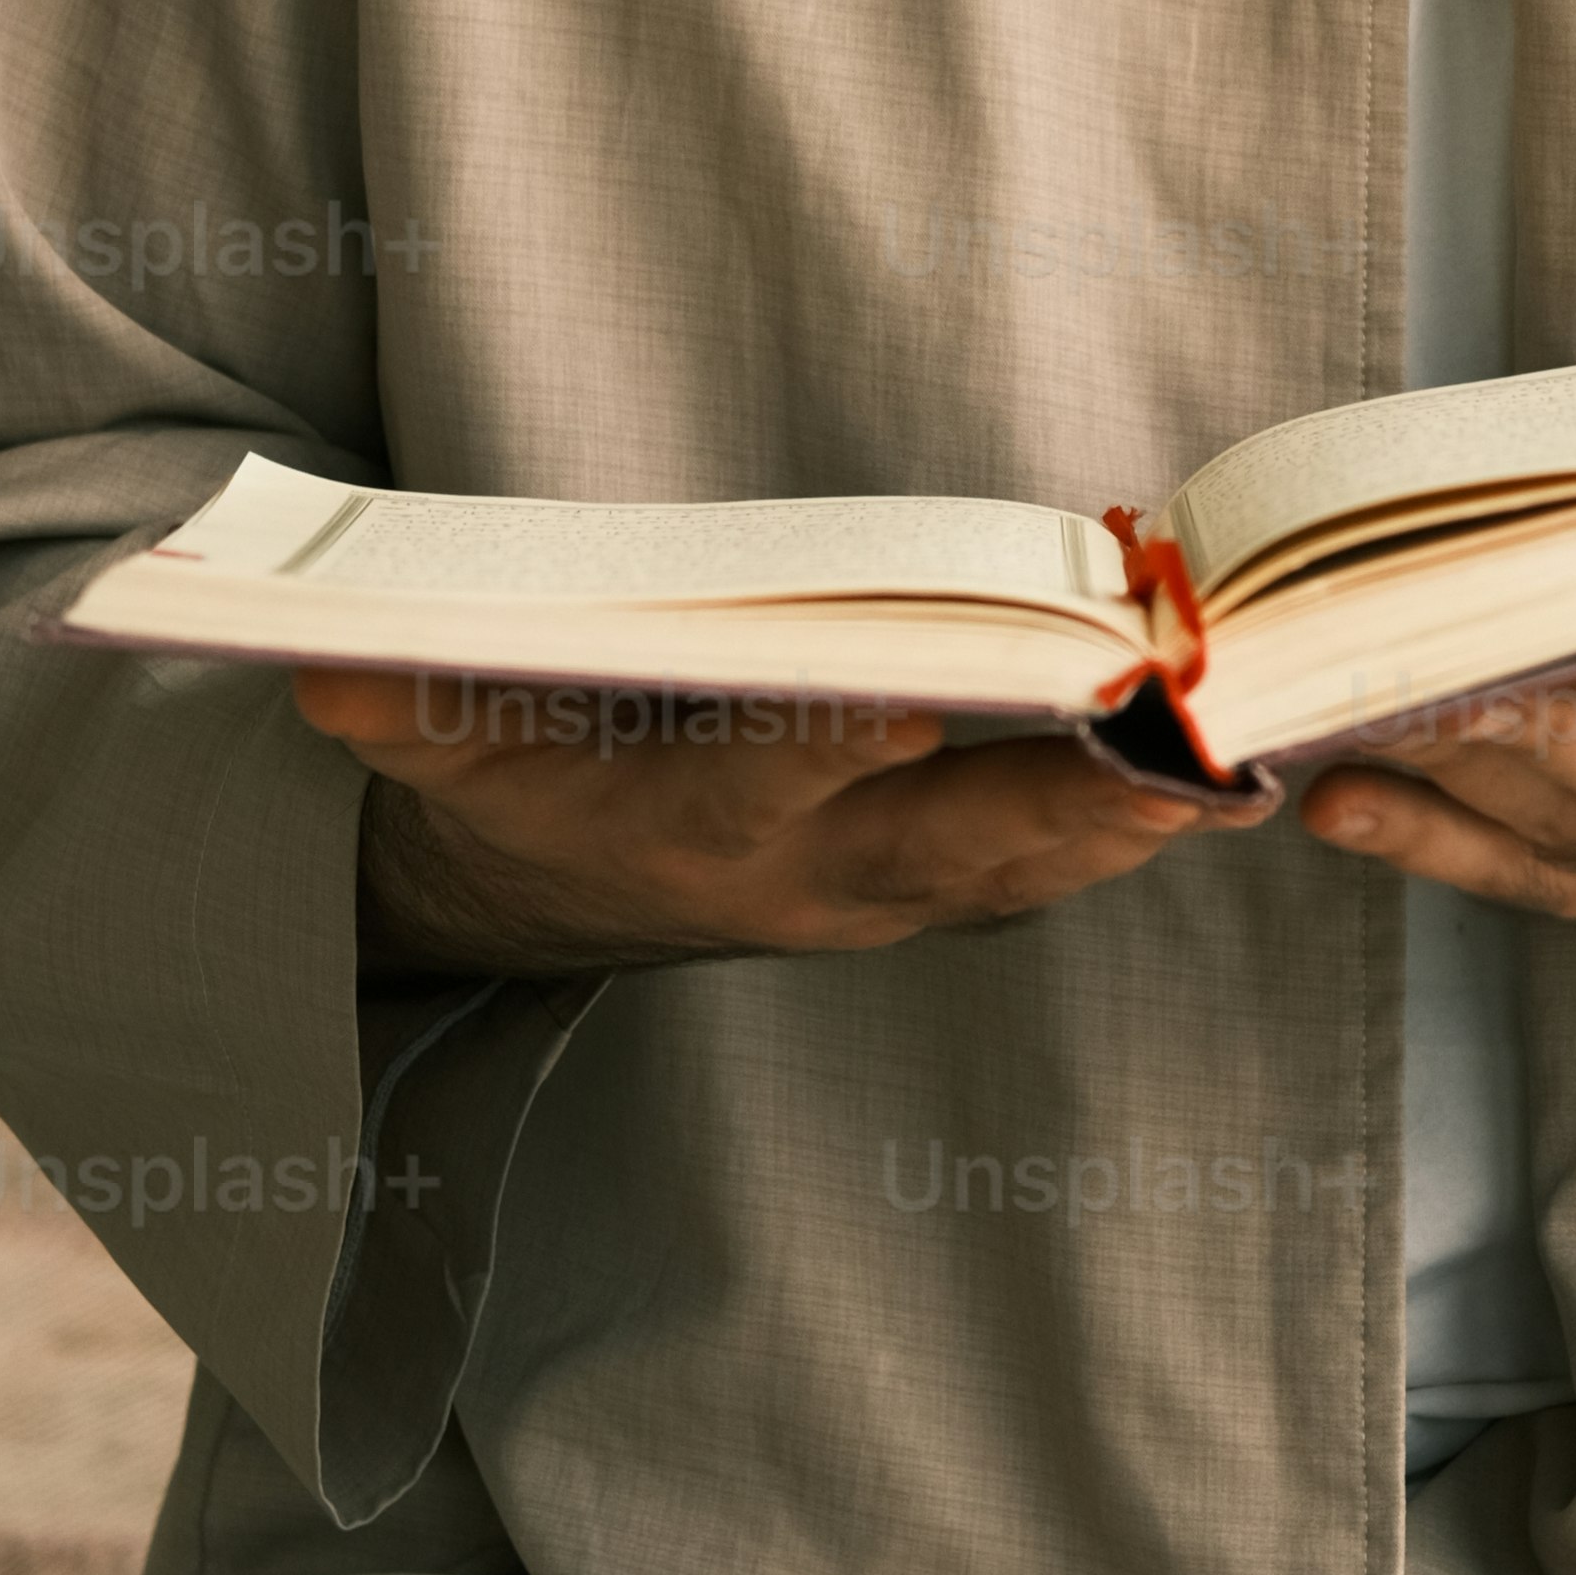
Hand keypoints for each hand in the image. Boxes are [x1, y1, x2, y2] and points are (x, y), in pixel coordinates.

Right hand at [288, 670, 1270, 970]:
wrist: (565, 895)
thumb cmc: (521, 778)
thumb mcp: (442, 749)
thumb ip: (401, 714)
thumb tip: (323, 676)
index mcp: (690, 825)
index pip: (767, 775)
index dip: (829, 741)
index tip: (909, 703)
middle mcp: (807, 879)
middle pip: (955, 847)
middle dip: (1068, 806)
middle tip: (1180, 758)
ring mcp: (888, 898)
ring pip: (1034, 869)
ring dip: (1142, 821)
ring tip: (1252, 754)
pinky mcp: (944, 893)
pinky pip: (1063, 866)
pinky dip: (1150, 822)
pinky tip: (1244, 766)